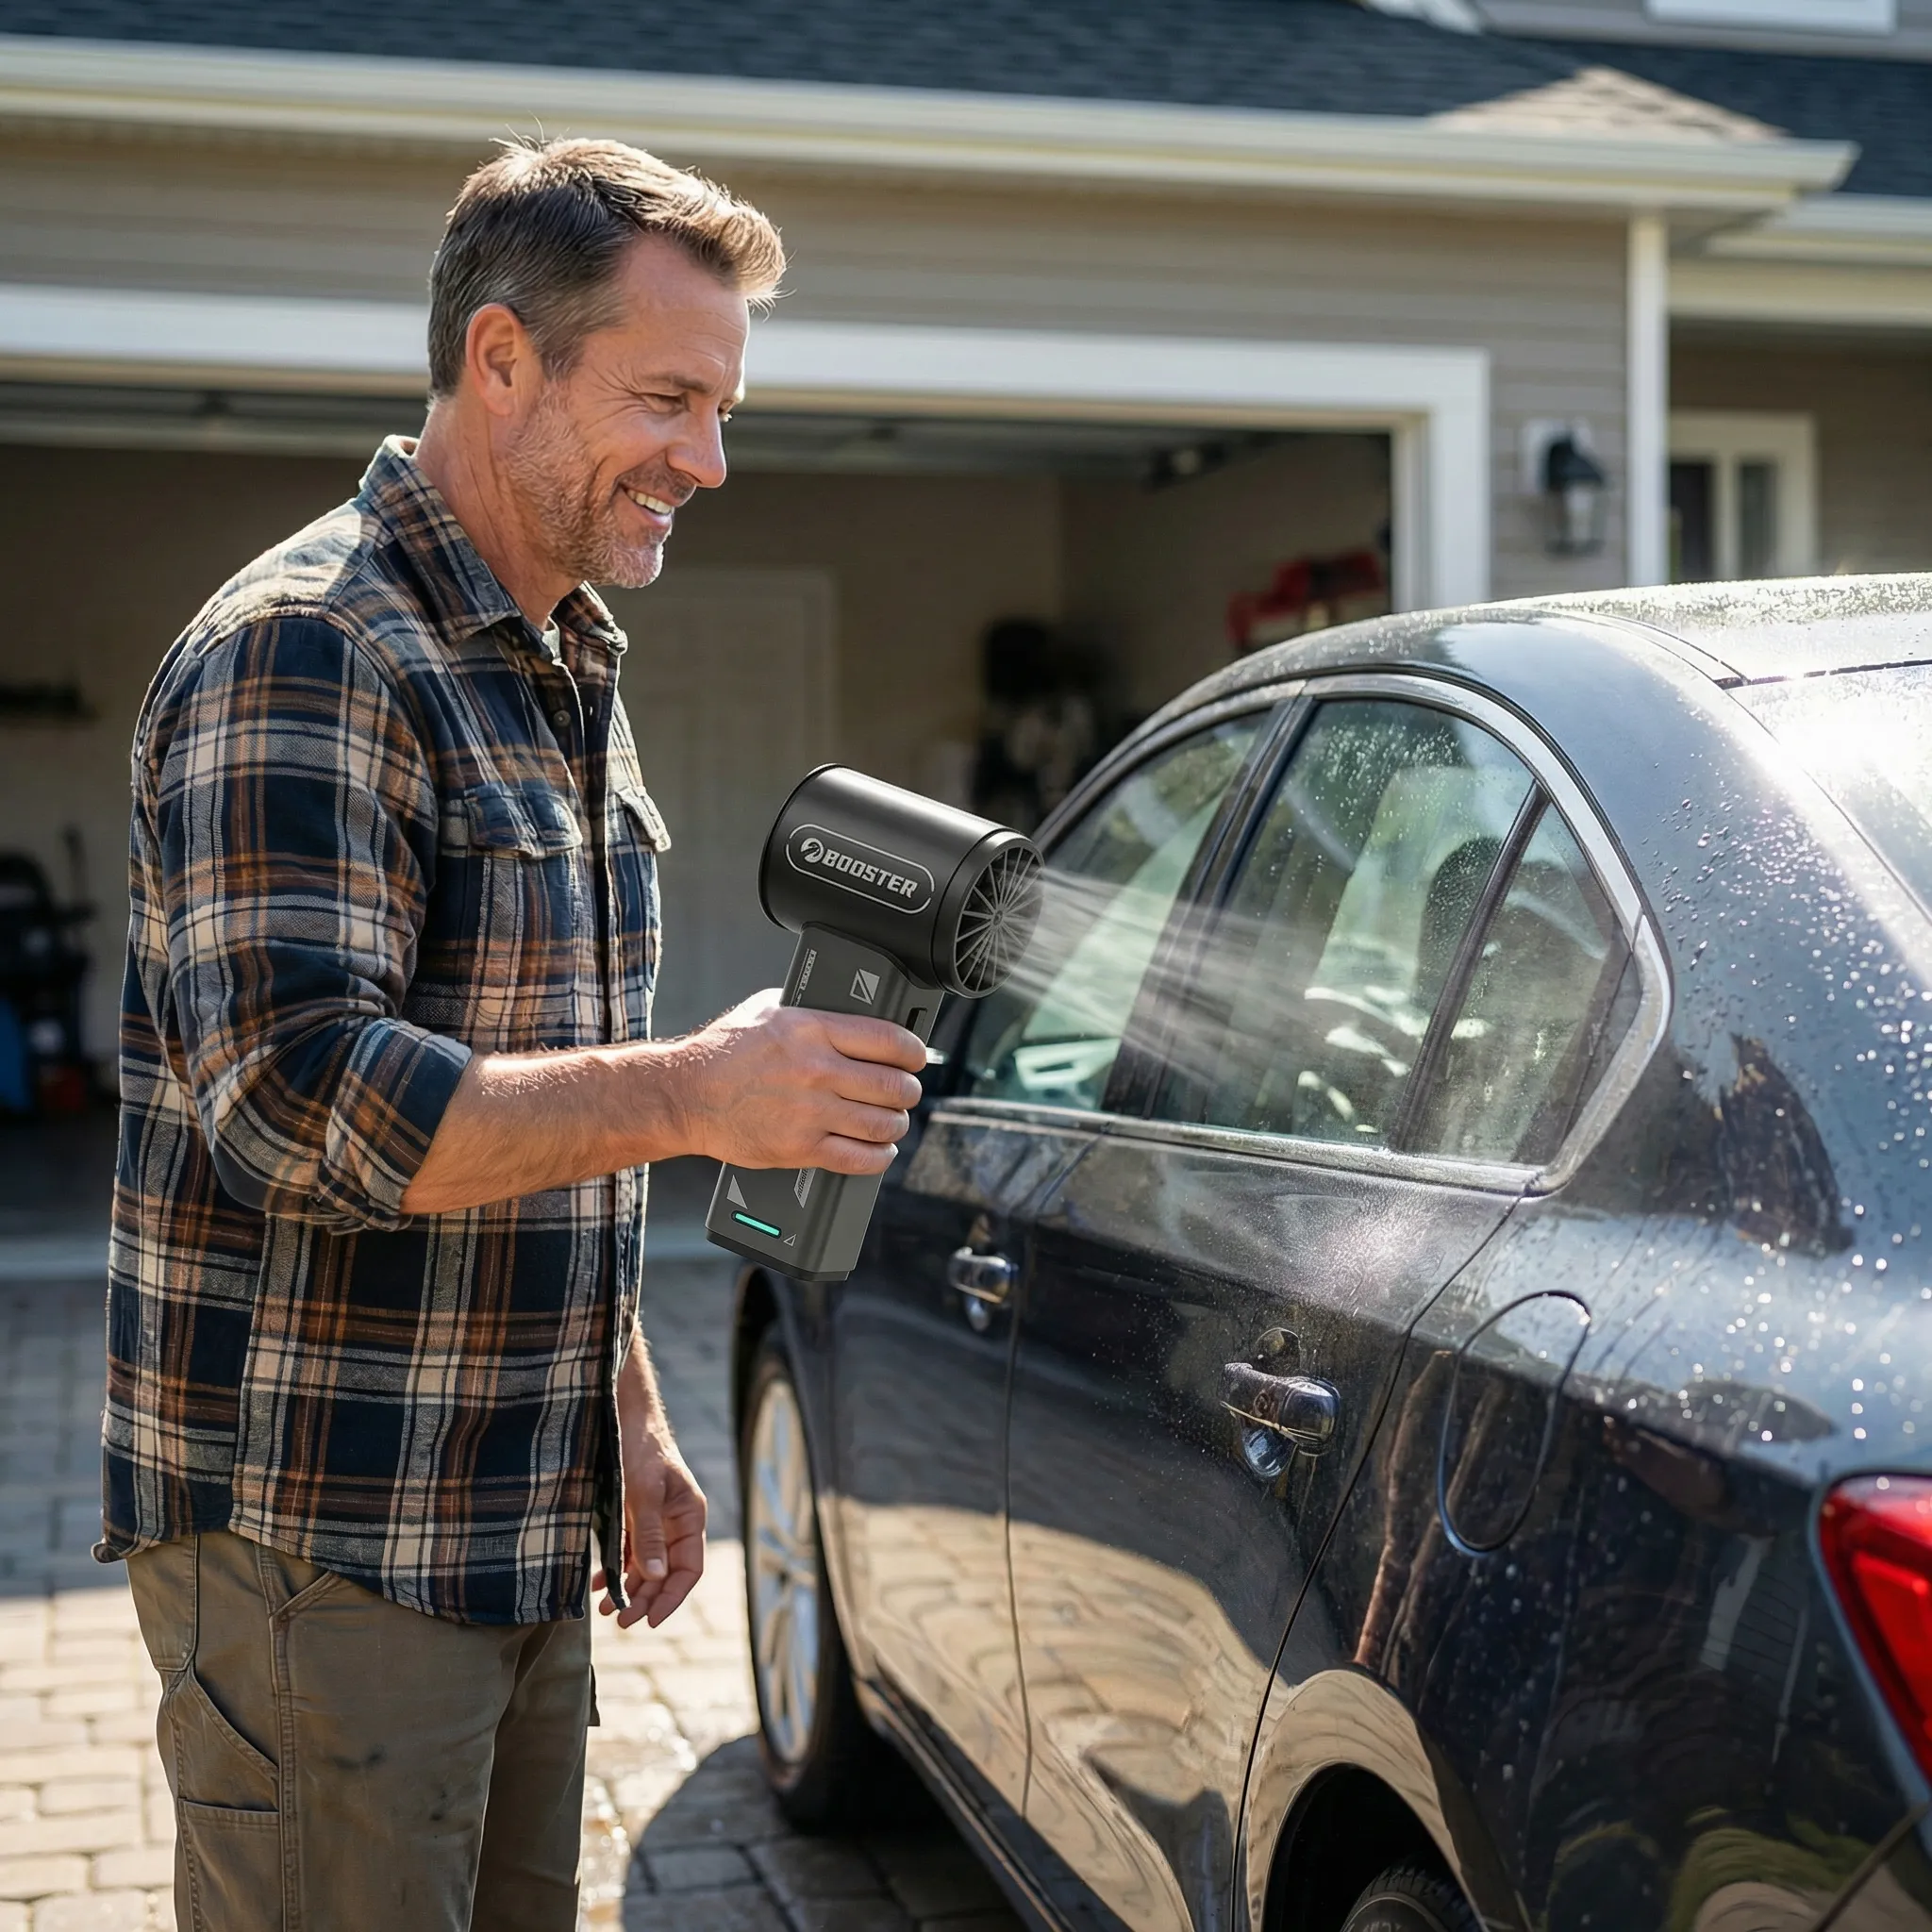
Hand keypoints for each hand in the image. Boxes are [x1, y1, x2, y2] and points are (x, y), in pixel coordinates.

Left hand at [594, 1418, 706, 1629]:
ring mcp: (655, 1521)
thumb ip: (649, 1535)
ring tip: (605, 1608)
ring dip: (628, 1588)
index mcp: (689, 1517)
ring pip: (647, 1565)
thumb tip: (656, 1576)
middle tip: (620, 1621)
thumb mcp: (644, 1493)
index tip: (650, 1620)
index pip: (689, 1568)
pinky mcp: (635, 1516)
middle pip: (666, 1573)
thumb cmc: (641, 1449)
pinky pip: (629, 1551)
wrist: (623, 1417)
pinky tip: (599, 1582)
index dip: (672, 1597)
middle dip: (645, 1598)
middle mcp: (676, 1523)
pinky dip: (616, 1568)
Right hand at [668, 988, 926, 1175]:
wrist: (686, 1095)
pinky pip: (857, 1158)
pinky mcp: (800, 1147)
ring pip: (882, 1124)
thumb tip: (847, 1011)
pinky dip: (878, 1157)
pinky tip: (879, 1150)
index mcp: (812, 1029)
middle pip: (892, 1085)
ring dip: (896, 1124)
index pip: (888, 1040)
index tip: (917, 1057)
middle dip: (908, 1091)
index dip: (914, 1051)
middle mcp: (816, 1070)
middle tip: (905, 1091)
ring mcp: (810, 1112)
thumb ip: (810, 1011)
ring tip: (893, 1121)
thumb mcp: (767, 1009)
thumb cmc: (723, 1051)